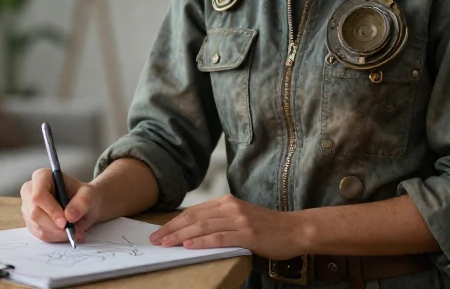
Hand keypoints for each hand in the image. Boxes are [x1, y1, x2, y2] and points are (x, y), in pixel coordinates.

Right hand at [20, 168, 103, 242]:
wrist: (84, 205)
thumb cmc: (84, 195)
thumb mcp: (89, 195)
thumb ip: (81, 203)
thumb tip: (69, 216)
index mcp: (42, 176)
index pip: (39, 195)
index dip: (51, 210)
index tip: (65, 222)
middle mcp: (30, 190)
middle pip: (35, 212)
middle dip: (55, 225)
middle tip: (73, 230)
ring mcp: (28, 207)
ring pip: (37, 226)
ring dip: (57, 233)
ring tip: (75, 231)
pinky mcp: (31, 221)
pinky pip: (39, 234)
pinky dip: (55, 237)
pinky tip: (66, 232)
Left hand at [148, 194, 305, 259]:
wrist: (295, 229)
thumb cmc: (268, 227)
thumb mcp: (241, 218)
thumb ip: (220, 221)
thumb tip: (194, 232)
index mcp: (227, 202)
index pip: (194, 212)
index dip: (174, 222)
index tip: (159, 232)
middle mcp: (231, 207)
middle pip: (194, 218)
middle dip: (172, 229)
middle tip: (155, 239)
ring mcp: (239, 220)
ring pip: (203, 227)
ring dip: (181, 236)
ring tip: (166, 244)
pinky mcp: (247, 233)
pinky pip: (219, 237)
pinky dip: (202, 242)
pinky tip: (189, 246)